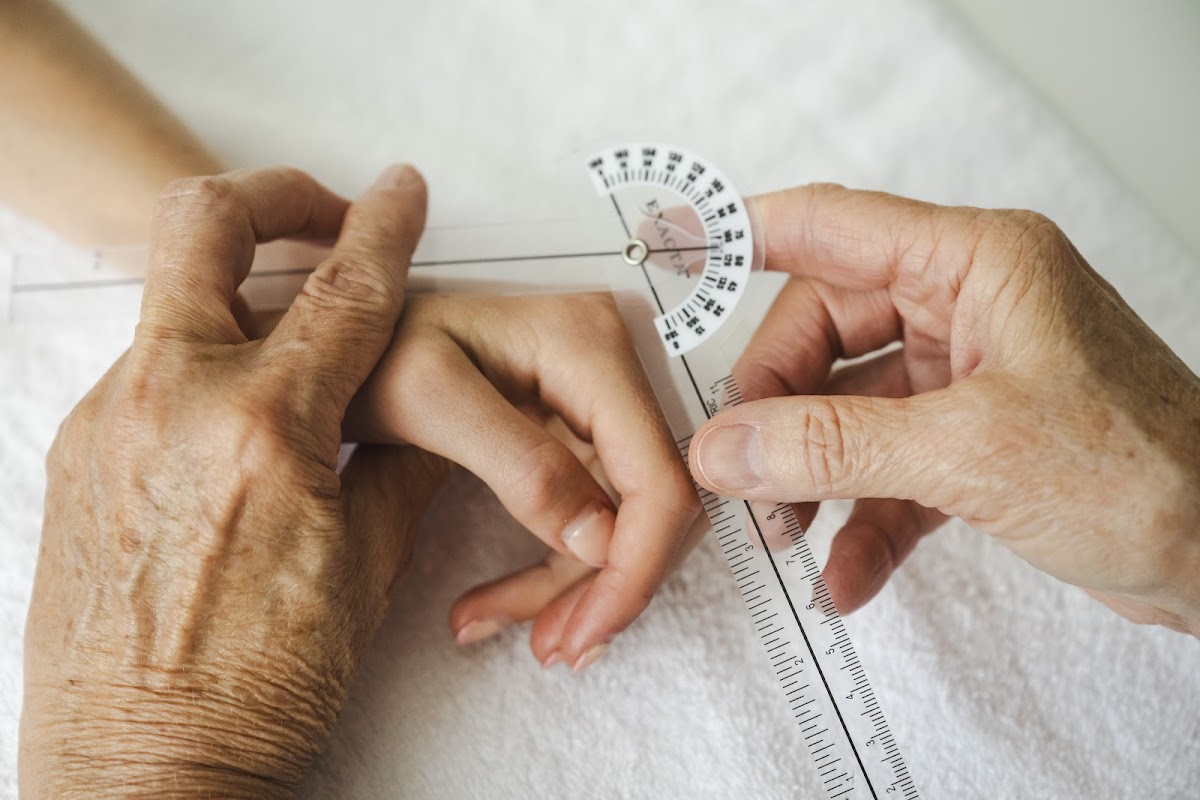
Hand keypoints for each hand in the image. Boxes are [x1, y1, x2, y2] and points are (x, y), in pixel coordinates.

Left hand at [21, 165, 442, 797]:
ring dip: (235, 295)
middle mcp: (171, 403)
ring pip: (170, 303)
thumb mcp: (362, 573)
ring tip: (291, 343)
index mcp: (264, 431)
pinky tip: (238, 430)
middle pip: (204, 225)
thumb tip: (418, 415)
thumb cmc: (257, 691)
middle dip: (272, 194)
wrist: (140, 773)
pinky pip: (147, 374)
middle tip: (321, 209)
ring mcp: (108, 424)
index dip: (386, 228)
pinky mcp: (78, 456)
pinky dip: (203, 370)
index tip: (403, 190)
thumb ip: (397, 467)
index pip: (345, 294)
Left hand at [345, 293, 701, 669]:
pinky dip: (552, 570)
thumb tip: (600, 541)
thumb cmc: (374, 348)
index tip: (588, 630)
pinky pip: (590, 517)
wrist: (345, 338)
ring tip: (517, 635)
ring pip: (623, 521)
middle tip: (556, 648)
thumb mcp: (425, 399)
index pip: (656, 474)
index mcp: (590, 348)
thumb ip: (516, 464)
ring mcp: (599, 404)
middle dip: (608, 586)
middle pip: (651, 504)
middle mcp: (613, 369)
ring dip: (575, 588)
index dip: (635, 564)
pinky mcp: (578, 434)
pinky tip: (496, 605)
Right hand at [688, 184, 1199, 634]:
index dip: (743, 235)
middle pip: (822, 333)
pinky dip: (860, 520)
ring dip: (810, 475)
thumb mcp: (970, 453)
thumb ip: (832, 446)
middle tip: (739, 474)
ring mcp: (968, 377)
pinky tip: (843, 574)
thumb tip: (724, 450)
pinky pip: (887, 468)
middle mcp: (967, 308)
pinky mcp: (974, 444)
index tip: (672, 253)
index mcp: (976, 265)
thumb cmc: (1149, 474)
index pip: (830, 227)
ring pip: (847, 408)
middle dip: (775, 409)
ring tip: (782, 536)